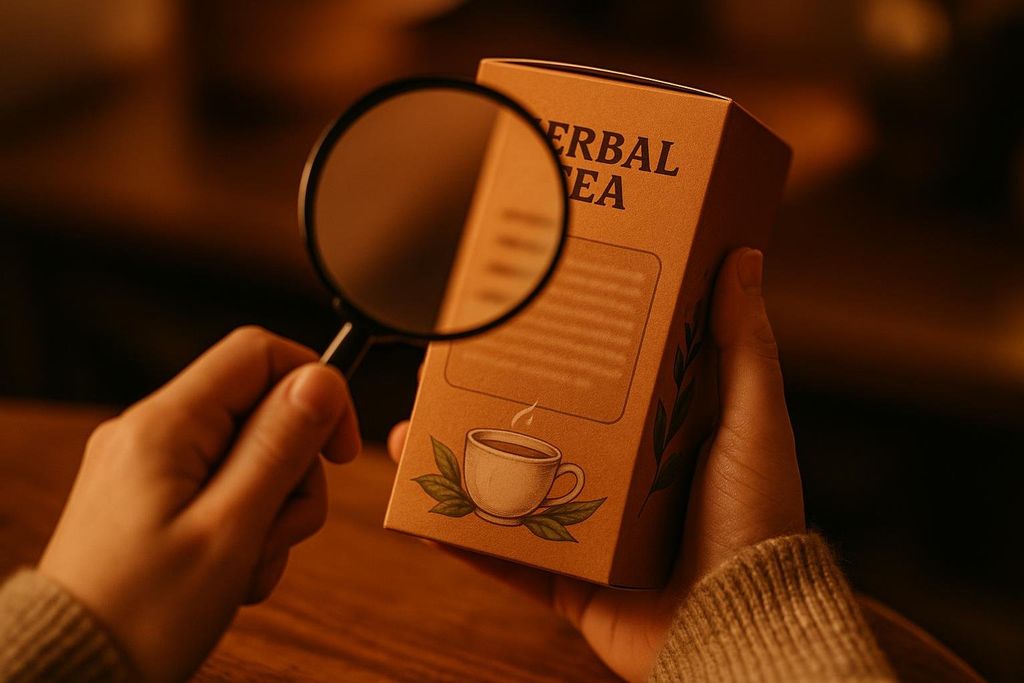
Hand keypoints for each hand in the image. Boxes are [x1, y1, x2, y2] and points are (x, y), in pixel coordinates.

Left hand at [39, 327, 360, 682]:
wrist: (77, 674)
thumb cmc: (143, 614)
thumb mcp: (232, 528)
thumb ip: (279, 446)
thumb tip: (322, 380)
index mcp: (165, 426)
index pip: (260, 353)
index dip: (315, 390)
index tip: (339, 450)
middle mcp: (150, 433)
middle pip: (260, 410)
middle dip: (294, 470)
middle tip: (281, 529)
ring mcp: (148, 466)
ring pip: (249, 455)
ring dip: (273, 508)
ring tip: (251, 561)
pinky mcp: (151, 497)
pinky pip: (222, 487)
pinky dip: (245, 525)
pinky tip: (233, 569)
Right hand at [387, 248, 803, 681]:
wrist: (742, 633)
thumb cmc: (757, 526)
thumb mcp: (752, 423)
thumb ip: (743, 347)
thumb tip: (743, 257)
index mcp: (664, 436)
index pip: (603, 377)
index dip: (560, 342)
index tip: (521, 307)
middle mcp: (623, 480)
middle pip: (542, 430)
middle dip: (489, 400)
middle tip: (446, 367)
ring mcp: (591, 534)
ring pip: (509, 491)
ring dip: (457, 464)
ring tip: (408, 433)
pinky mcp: (570, 582)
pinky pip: (506, 559)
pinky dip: (462, 539)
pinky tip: (421, 512)